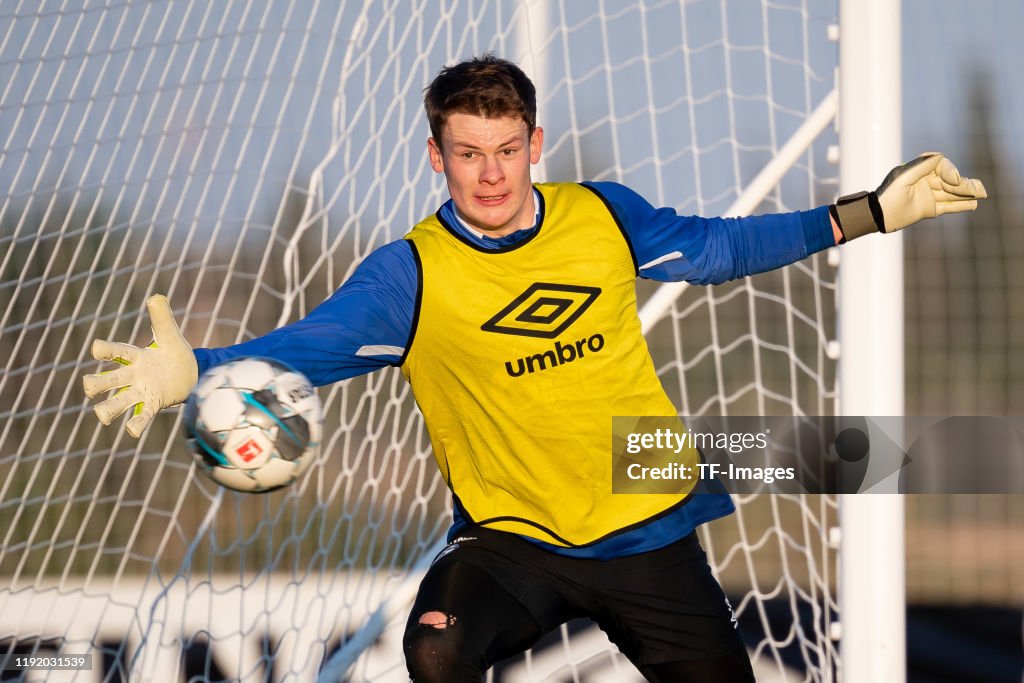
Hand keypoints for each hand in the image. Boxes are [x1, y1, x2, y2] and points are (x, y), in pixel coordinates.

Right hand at [82, 294, 197, 437]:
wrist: (190, 374)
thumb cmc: (174, 353)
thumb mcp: (170, 335)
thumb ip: (162, 318)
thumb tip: (156, 296)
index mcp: (135, 356)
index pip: (116, 352)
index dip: (106, 350)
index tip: (96, 348)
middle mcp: (132, 376)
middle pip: (108, 381)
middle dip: (96, 384)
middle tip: (89, 387)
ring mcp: (141, 392)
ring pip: (118, 402)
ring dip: (108, 410)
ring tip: (102, 416)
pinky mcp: (152, 405)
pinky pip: (141, 417)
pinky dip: (135, 425)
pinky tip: (132, 432)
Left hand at [831, 153, 986, 240]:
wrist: (877, 216)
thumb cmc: (887, 195)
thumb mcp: (903, 178)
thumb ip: (921, 166)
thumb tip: (939, 155)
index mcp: (920, 171)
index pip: (941, 166)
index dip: (950, 171)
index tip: (953, 180)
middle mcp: (926, 182)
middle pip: (950, 180)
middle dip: (964, 184)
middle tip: (979, 189)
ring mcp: (929, 196)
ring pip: (952, 193)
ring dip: (967, 193)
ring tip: (982, 193)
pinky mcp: (929, 209)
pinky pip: (948, 206)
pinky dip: (961, 205)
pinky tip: (974, 204)